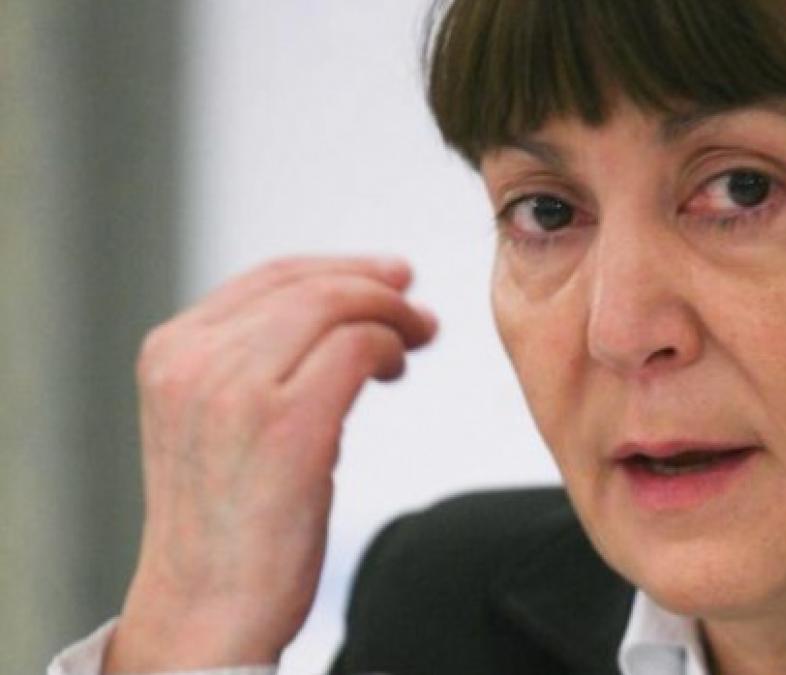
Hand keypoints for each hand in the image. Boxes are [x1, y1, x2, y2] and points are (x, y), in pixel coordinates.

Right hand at [103, 257, 436, 671]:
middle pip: (310, 285)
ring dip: (391, 316)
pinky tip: (395, 372)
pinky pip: (357, 348)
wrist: (207, 607)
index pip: (270, 277)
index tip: (389, 276)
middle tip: (418, 311)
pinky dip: (389, 348)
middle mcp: (194, 360)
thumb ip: (254, 361)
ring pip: (337, 307)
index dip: (341, 268)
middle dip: (378, 288)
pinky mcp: (285, 423)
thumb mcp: (217, 419)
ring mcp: (235, 388)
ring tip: (416, 340)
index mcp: (171, 351)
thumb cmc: (226, 522)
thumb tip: (342, 314)